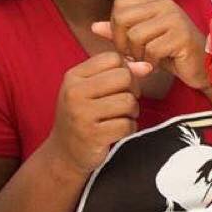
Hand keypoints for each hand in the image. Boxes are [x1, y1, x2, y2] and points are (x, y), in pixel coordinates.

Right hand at [41, 52, 150, 176]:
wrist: (64, 153)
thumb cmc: (83, 116)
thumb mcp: (92, 89)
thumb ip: (119, 73)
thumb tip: (147, 67)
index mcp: (73, 77)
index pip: (113, 58)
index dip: (125, 71)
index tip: (120, 86)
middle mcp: (74, 93)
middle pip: (124, 77)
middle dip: (132, 91)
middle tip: (124, 104)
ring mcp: (82, 115)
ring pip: (129, 101)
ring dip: (132, 112)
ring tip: (119, 118)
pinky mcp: (93, 136)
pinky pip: (128, 125)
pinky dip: (129, 129)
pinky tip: (117, 132)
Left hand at [91, 0, 211, 95]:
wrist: (203, 68)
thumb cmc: (172, 54)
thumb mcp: (143, 42)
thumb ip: (120, 32)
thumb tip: (94, 26)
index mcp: (155, 1)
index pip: (119, 6)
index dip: (116, 28)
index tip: (128, 44)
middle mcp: (165, 5)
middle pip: (122, 18)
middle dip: (123, 42)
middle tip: (135, 55)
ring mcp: (174, 19)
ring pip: (135, 36)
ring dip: (138, 55)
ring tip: (150, 60)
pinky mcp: (181, 36)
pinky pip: (151, 50)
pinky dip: (152, 62)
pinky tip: (160, 64)